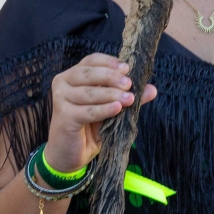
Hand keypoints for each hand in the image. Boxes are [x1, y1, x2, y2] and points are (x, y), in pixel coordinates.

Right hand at [44, 53, 156, 173]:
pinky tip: (116, 109)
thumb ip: (127, 97)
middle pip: (88, 73)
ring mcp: (61, 99)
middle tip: (129, 84)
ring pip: (89, 92)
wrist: (69, 153)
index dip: (109, 62)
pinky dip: (103, 110)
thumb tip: (152, 89)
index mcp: (74, 75)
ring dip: (111, 95)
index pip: (91, 61)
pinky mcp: (64, 116)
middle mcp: (64, 83)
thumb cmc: (89, 127)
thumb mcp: (110, 108)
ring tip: (129, 99)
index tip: (127, 68)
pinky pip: (87, 111)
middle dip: (110, 77)